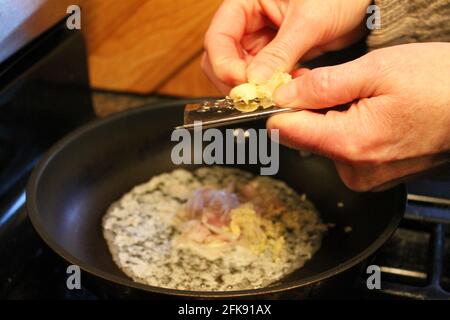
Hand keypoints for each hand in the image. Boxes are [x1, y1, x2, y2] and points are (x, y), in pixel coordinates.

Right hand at [202, 0, 370, 92]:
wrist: (366, 3)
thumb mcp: (309, 21)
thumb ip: (280, 52)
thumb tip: (256, 82)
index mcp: (245, 2)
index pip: (218, 39)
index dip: (225, 65)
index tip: (243, 83)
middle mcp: (248, 22)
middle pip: (223, 60)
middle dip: (238, 81)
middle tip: (258, 95)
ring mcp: (261, 40)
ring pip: (242, 73)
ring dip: (257, 88)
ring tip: (281, 89)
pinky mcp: (276, 56)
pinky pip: (264, 78)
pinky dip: (273, 88)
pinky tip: (291, 86)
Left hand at [268, 42, 449, 190]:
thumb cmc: (440, 85)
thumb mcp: (377, 70)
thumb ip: (322, 86)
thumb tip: (283, 95)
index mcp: (350, 144)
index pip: (285, 131)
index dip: (281, 106)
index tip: (289, 88)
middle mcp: (354, 170)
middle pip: (303, 137)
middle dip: (310, 109)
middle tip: (339, 85)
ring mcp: (365, 176)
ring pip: (324, 143)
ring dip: (332, 118)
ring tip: (365, 99)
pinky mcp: (373, 176)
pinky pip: (344, 151)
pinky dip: (348, 130)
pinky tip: (372, 115)